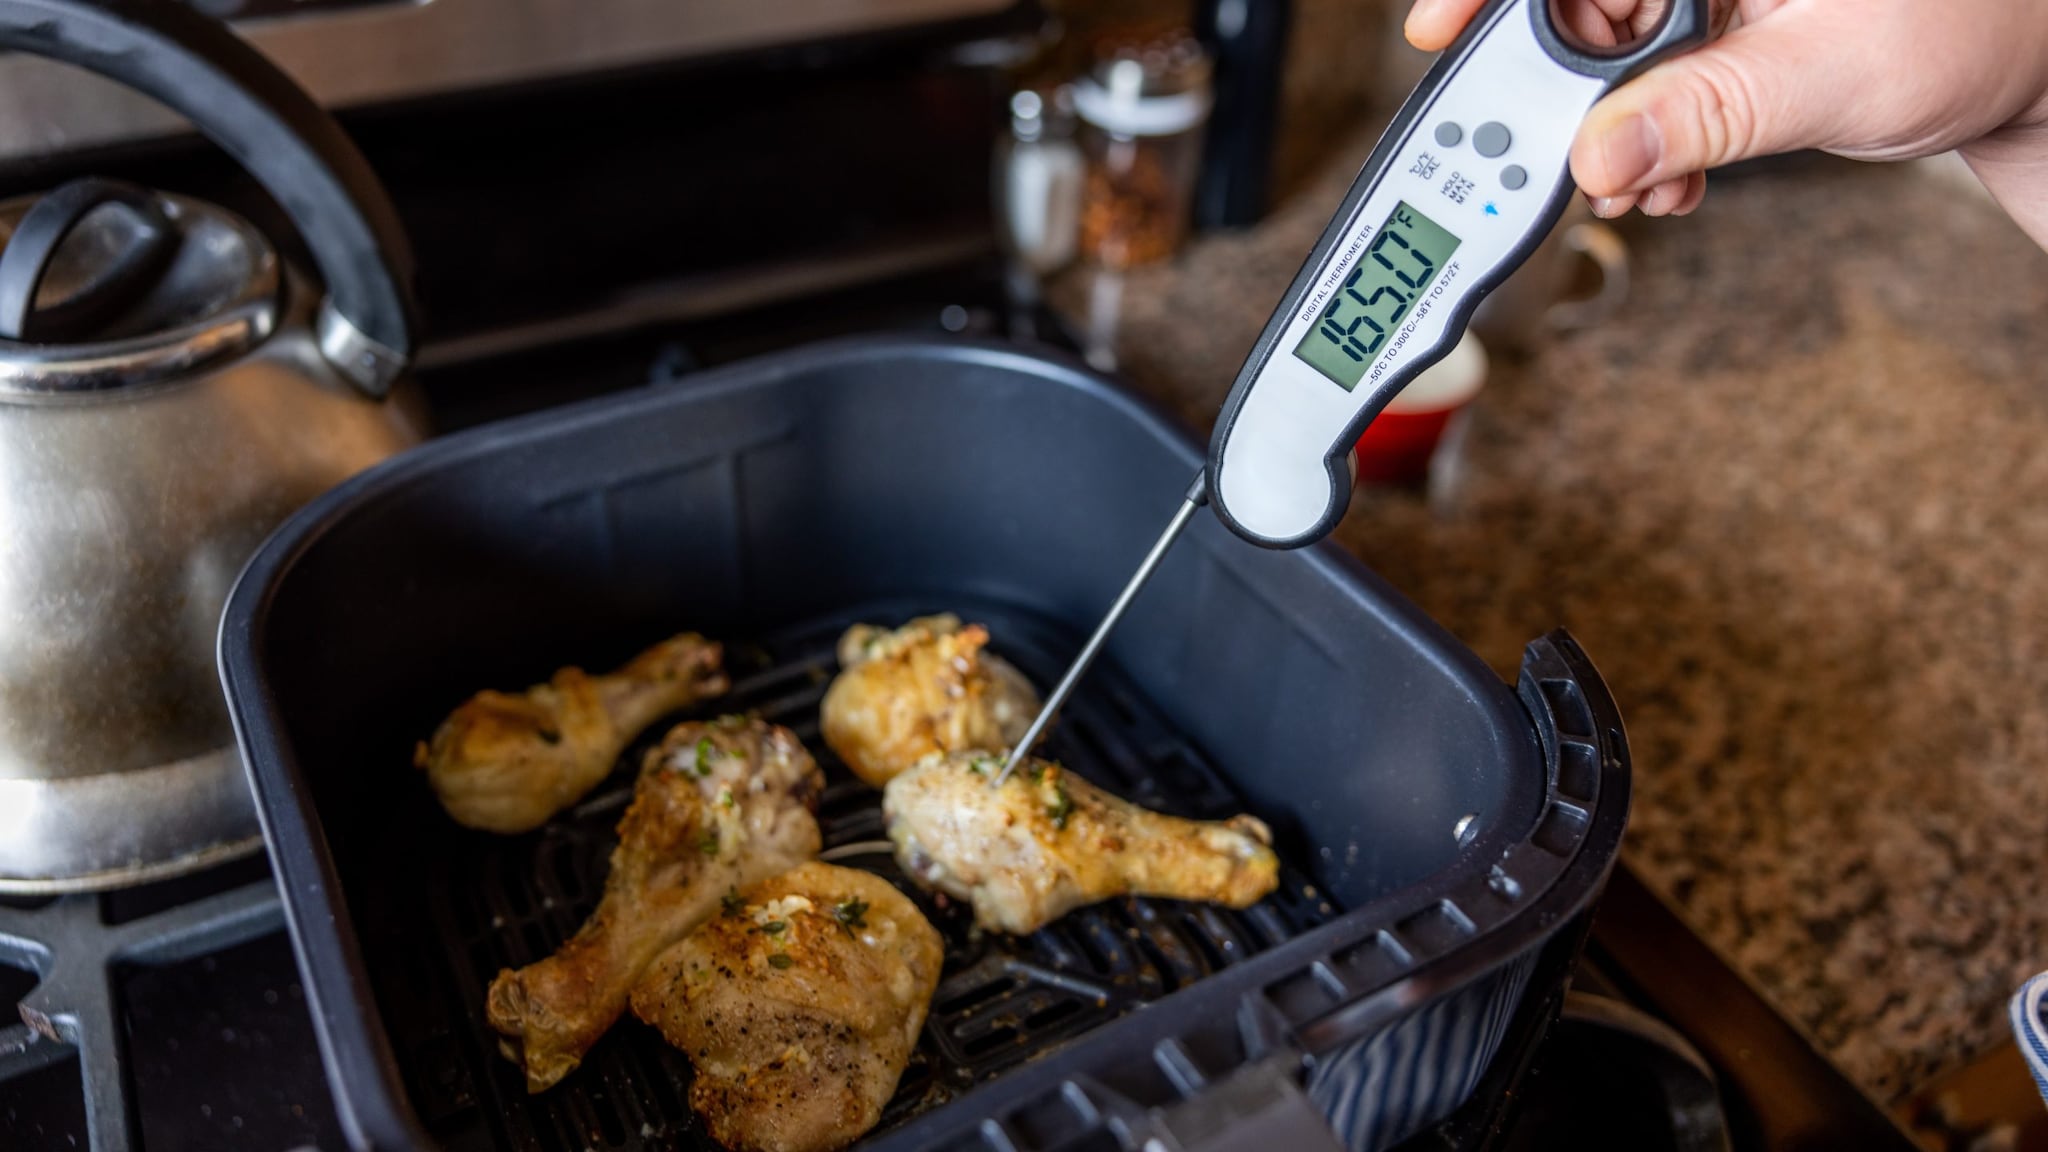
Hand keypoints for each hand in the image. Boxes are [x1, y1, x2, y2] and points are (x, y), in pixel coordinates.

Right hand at [1404, 0, 2047, 243]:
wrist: (2035, 73)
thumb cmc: (1981, 26)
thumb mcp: (1830, 74)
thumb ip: (1705, 112)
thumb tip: (1599, 150)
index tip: (1437, 30)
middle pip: (1581, 7)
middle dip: (1557, 90)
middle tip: (1548, 154)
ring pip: (1608, 55)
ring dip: (1604, 132)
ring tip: (1639, 181)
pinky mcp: (1722, 34)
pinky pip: (1647, 82)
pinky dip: (1643, 139)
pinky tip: (1670, 174)